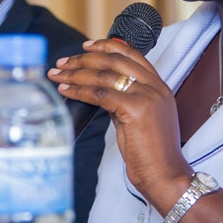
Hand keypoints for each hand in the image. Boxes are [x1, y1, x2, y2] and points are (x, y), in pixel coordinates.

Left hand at [48, 38, 191, 209]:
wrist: (165, 176)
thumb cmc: (151, 154)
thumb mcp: (138, 119)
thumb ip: (124, 100)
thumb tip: (99, 91)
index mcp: (159, 86)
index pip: (131, 54)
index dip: (106, 46)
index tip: (85, 47)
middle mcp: (155, 87)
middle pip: (114, 60)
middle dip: (84, 58)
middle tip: (62, 62)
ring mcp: (147, 96)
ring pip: (104, 75)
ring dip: (76, 73)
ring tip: (58, 75)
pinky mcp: (136, 109)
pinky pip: (101, 94)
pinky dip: (80, 91)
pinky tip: (67, 91)